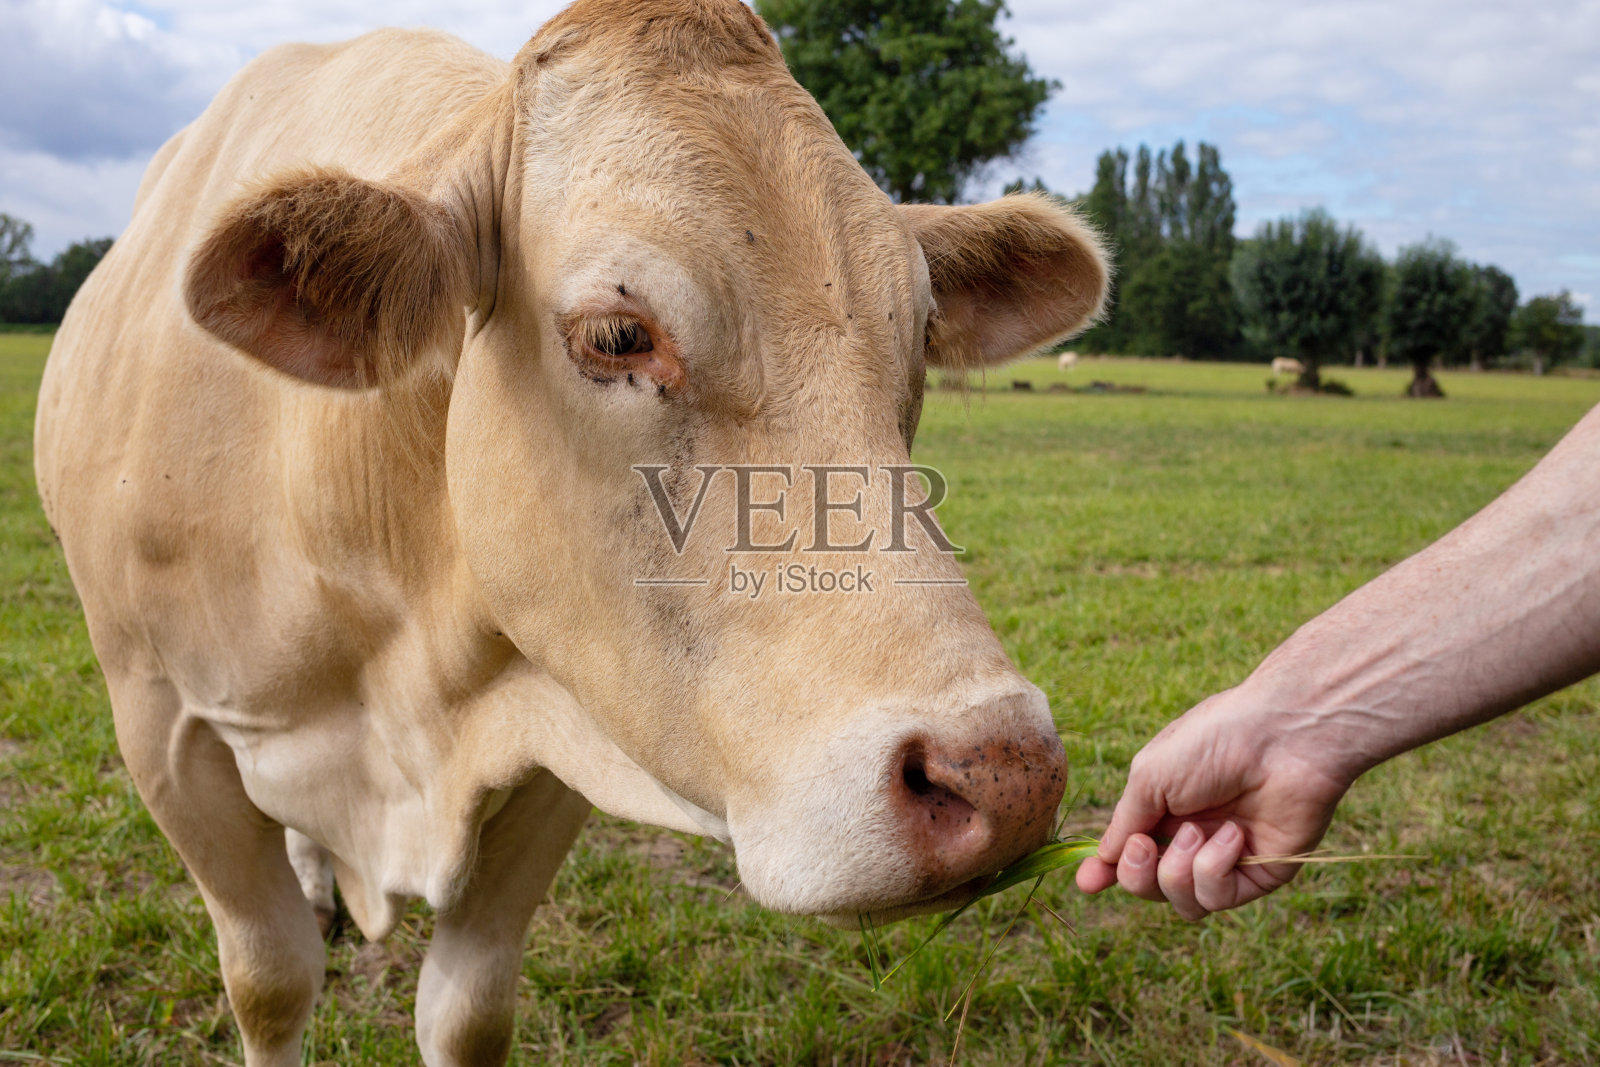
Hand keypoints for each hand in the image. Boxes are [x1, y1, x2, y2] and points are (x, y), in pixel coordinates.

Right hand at [1075, 688, 1352, 919]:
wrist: (1282, 735)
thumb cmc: (1213, 741)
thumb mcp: (1150, 775)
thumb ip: (1125, 822)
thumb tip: (1103, 858)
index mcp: (1166, 807)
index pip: (1131, 851)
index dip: (1109, 870)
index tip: (1088, 883)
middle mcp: (1195, 836)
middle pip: (1150, 886)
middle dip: (1138, 874)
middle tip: (1145, 845)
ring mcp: (1228, 858)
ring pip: (1183, 902)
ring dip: (1178, 870)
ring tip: (1197, 831)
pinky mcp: (1262, 874)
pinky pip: (1219, 897)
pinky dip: (1215, 867)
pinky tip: (1232, 836)